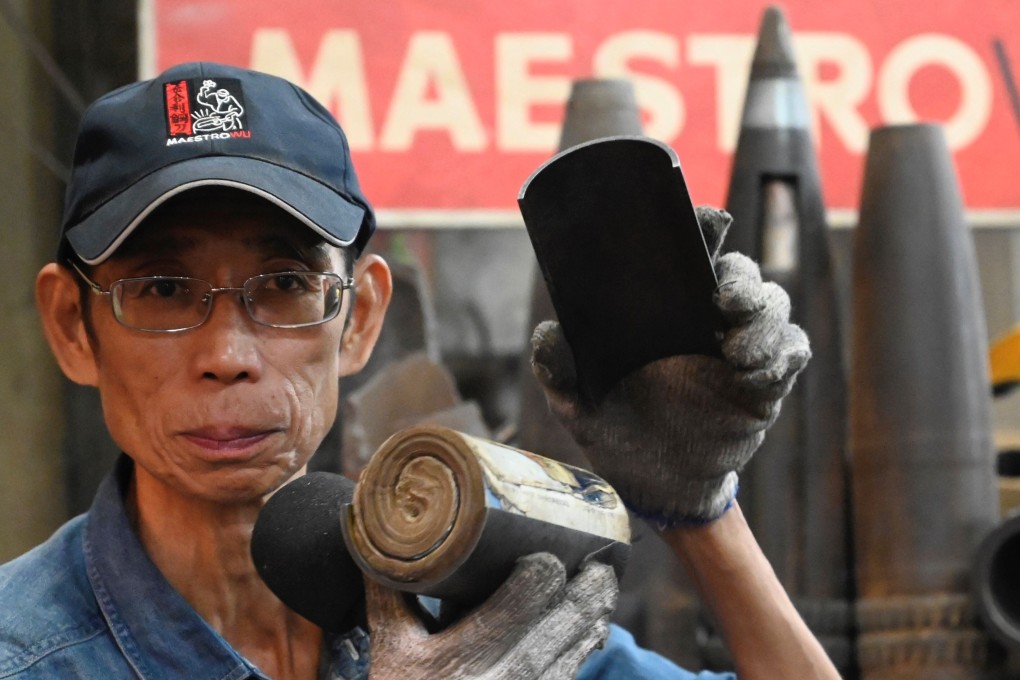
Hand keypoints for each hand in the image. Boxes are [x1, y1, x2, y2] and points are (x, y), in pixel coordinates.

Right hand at [365, 553, 617, 679]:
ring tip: (599, 584)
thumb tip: (375, 540)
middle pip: (572, 615)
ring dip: (596, 612)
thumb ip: (390, 594)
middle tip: (596, 560)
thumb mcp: (391, 651)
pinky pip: (573, 672)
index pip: (532, 590)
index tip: (540, 554)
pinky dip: (584, 646)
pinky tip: (588, 627)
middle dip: (590, 583)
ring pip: (583, 645)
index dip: (544, 565)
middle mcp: (508, 678)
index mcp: (467, 655)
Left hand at [530, 206, 809, 525]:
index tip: (707, 222)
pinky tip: (758, 374)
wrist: (653, 486)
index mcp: (662, 307)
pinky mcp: (766, 385)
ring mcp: (741, 349)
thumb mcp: (577, 403)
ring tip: (737, 354)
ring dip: (764, 319)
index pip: (688, 252)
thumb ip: (559, 372)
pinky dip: (785, 353)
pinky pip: (793, 353)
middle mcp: (705, 319)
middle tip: (725, 298)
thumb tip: (546, 334)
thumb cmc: (615, 429)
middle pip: (740, 272)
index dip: (703, 228)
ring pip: (774, 306)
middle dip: (741, 277)